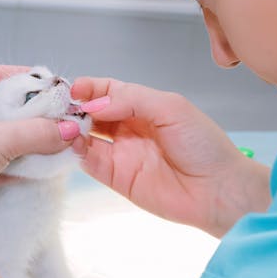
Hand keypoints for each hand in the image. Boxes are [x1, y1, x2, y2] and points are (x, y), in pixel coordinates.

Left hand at [0, 65, 77, 205]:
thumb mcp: (1, 139)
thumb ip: (39, 133)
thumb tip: (71, 130)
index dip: (22, 76)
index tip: (47, 85)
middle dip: (22, 109)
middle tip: (48, 114)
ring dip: (14, 135)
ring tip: (40, 140)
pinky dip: (4, 159)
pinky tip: (23, 168)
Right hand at [71, 77, 271, 236]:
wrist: (218, 190)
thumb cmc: (203, 145)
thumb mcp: (171, 108)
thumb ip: (132, 99)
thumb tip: (95, 103)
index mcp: (144, 107)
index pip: (108, 91)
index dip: (90, 87)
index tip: (74, 89)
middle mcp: (129, 128)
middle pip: (92, 113)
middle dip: (74, 107)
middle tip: (58, 106)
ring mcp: (121, 153)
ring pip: (85, 136)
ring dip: (71, 129)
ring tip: (61, 124)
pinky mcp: (117, 178)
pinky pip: (90, 162)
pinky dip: (76, 151)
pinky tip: (73, 143)